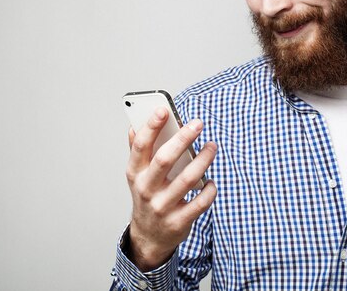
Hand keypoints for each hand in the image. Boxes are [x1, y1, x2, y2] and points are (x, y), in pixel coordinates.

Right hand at [125, 107, 216, 270]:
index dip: (151, 126)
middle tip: (198, 123)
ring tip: (212, 146)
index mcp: (135, 173)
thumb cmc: (147, 196)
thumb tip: (134, 125)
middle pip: (165, 159)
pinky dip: (209, 189)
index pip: (140, 146)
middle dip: (182, 138)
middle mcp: (146, 189)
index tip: (164, 110)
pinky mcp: (179, 221)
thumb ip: (137, 150)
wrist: (149, 237)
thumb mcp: (138, 175)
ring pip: (188, 179)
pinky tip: (211, 181)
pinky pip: (200, 202)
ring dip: (203, 159)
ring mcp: (162, 206)